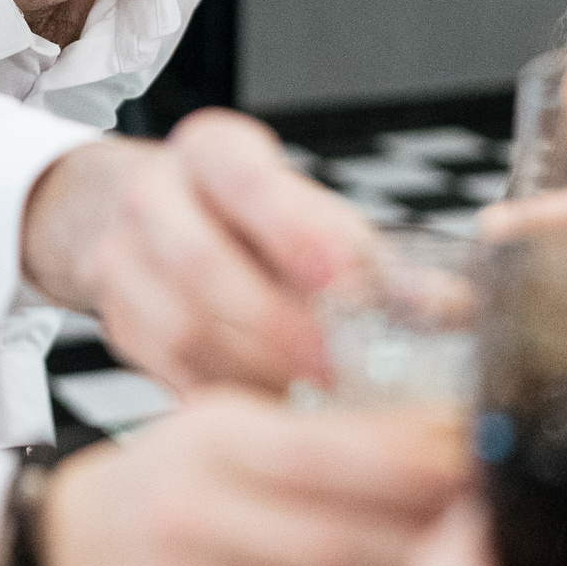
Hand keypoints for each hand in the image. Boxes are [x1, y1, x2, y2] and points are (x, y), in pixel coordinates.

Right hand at [24, 110, 371, 393]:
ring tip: (311, 399)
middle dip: (274, 323)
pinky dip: (222, 399)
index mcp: (213, 151)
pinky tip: (268, 414)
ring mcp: (120, 260)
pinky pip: (167, 371)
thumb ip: (373, 261)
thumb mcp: (308, 214)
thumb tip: (451, 308)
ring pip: (177, 328)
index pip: (247, 181)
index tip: (345, 280)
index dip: (296, 232)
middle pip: (199, 263)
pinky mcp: (115, 322)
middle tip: (336, 368)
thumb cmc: (250, 220)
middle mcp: (153, 196)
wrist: (153, 219)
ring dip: (251, 372)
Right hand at [37, 391, 469, 565]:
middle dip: (440, 547)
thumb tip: (448, 436)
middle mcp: (195, 526)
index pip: (328, 456)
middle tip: (507, 542)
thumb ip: (325, 431)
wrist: (57, 562)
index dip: (420, 466)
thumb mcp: (223, 426)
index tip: (486, 469)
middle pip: (345, 546)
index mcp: (208, 447)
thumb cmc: (161, 485)